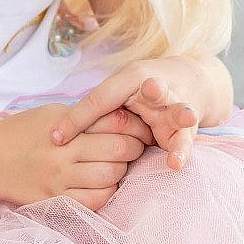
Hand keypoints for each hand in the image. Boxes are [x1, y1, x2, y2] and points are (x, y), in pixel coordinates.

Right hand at [0, 104, 148, 211]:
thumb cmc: (23, 132)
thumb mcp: (54, 114)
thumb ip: (86, 118)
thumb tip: (124, 120)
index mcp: (65, 127)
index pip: (114, 123)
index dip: (136, 126)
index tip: (142, 128)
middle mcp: (63, 153)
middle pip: (117, 151)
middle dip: (135, 149)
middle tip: (136, 147)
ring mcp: (59, 180)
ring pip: (109, 177)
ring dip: (121, 172)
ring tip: (119, 165)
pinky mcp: (54, 200)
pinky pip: (93, 201)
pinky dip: (107, 193)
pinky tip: (104, 184)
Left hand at [51, 60, 206, 170]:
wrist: (188, 82)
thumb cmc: (139, 92)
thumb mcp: (113, 97)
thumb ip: (90, 115)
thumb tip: (54, 140)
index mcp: (131, 79)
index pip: (101, 98)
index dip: (78, 117)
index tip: (56, 139)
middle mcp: (157, 89)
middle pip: (155, 89)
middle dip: (154, 89)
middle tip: (152, 87)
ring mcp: (175, 107)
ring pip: (179, 111)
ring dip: (181, 113)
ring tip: (186, 116)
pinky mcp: (187, 129)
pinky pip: (185, 141)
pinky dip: (181, 151)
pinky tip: (174, 163)